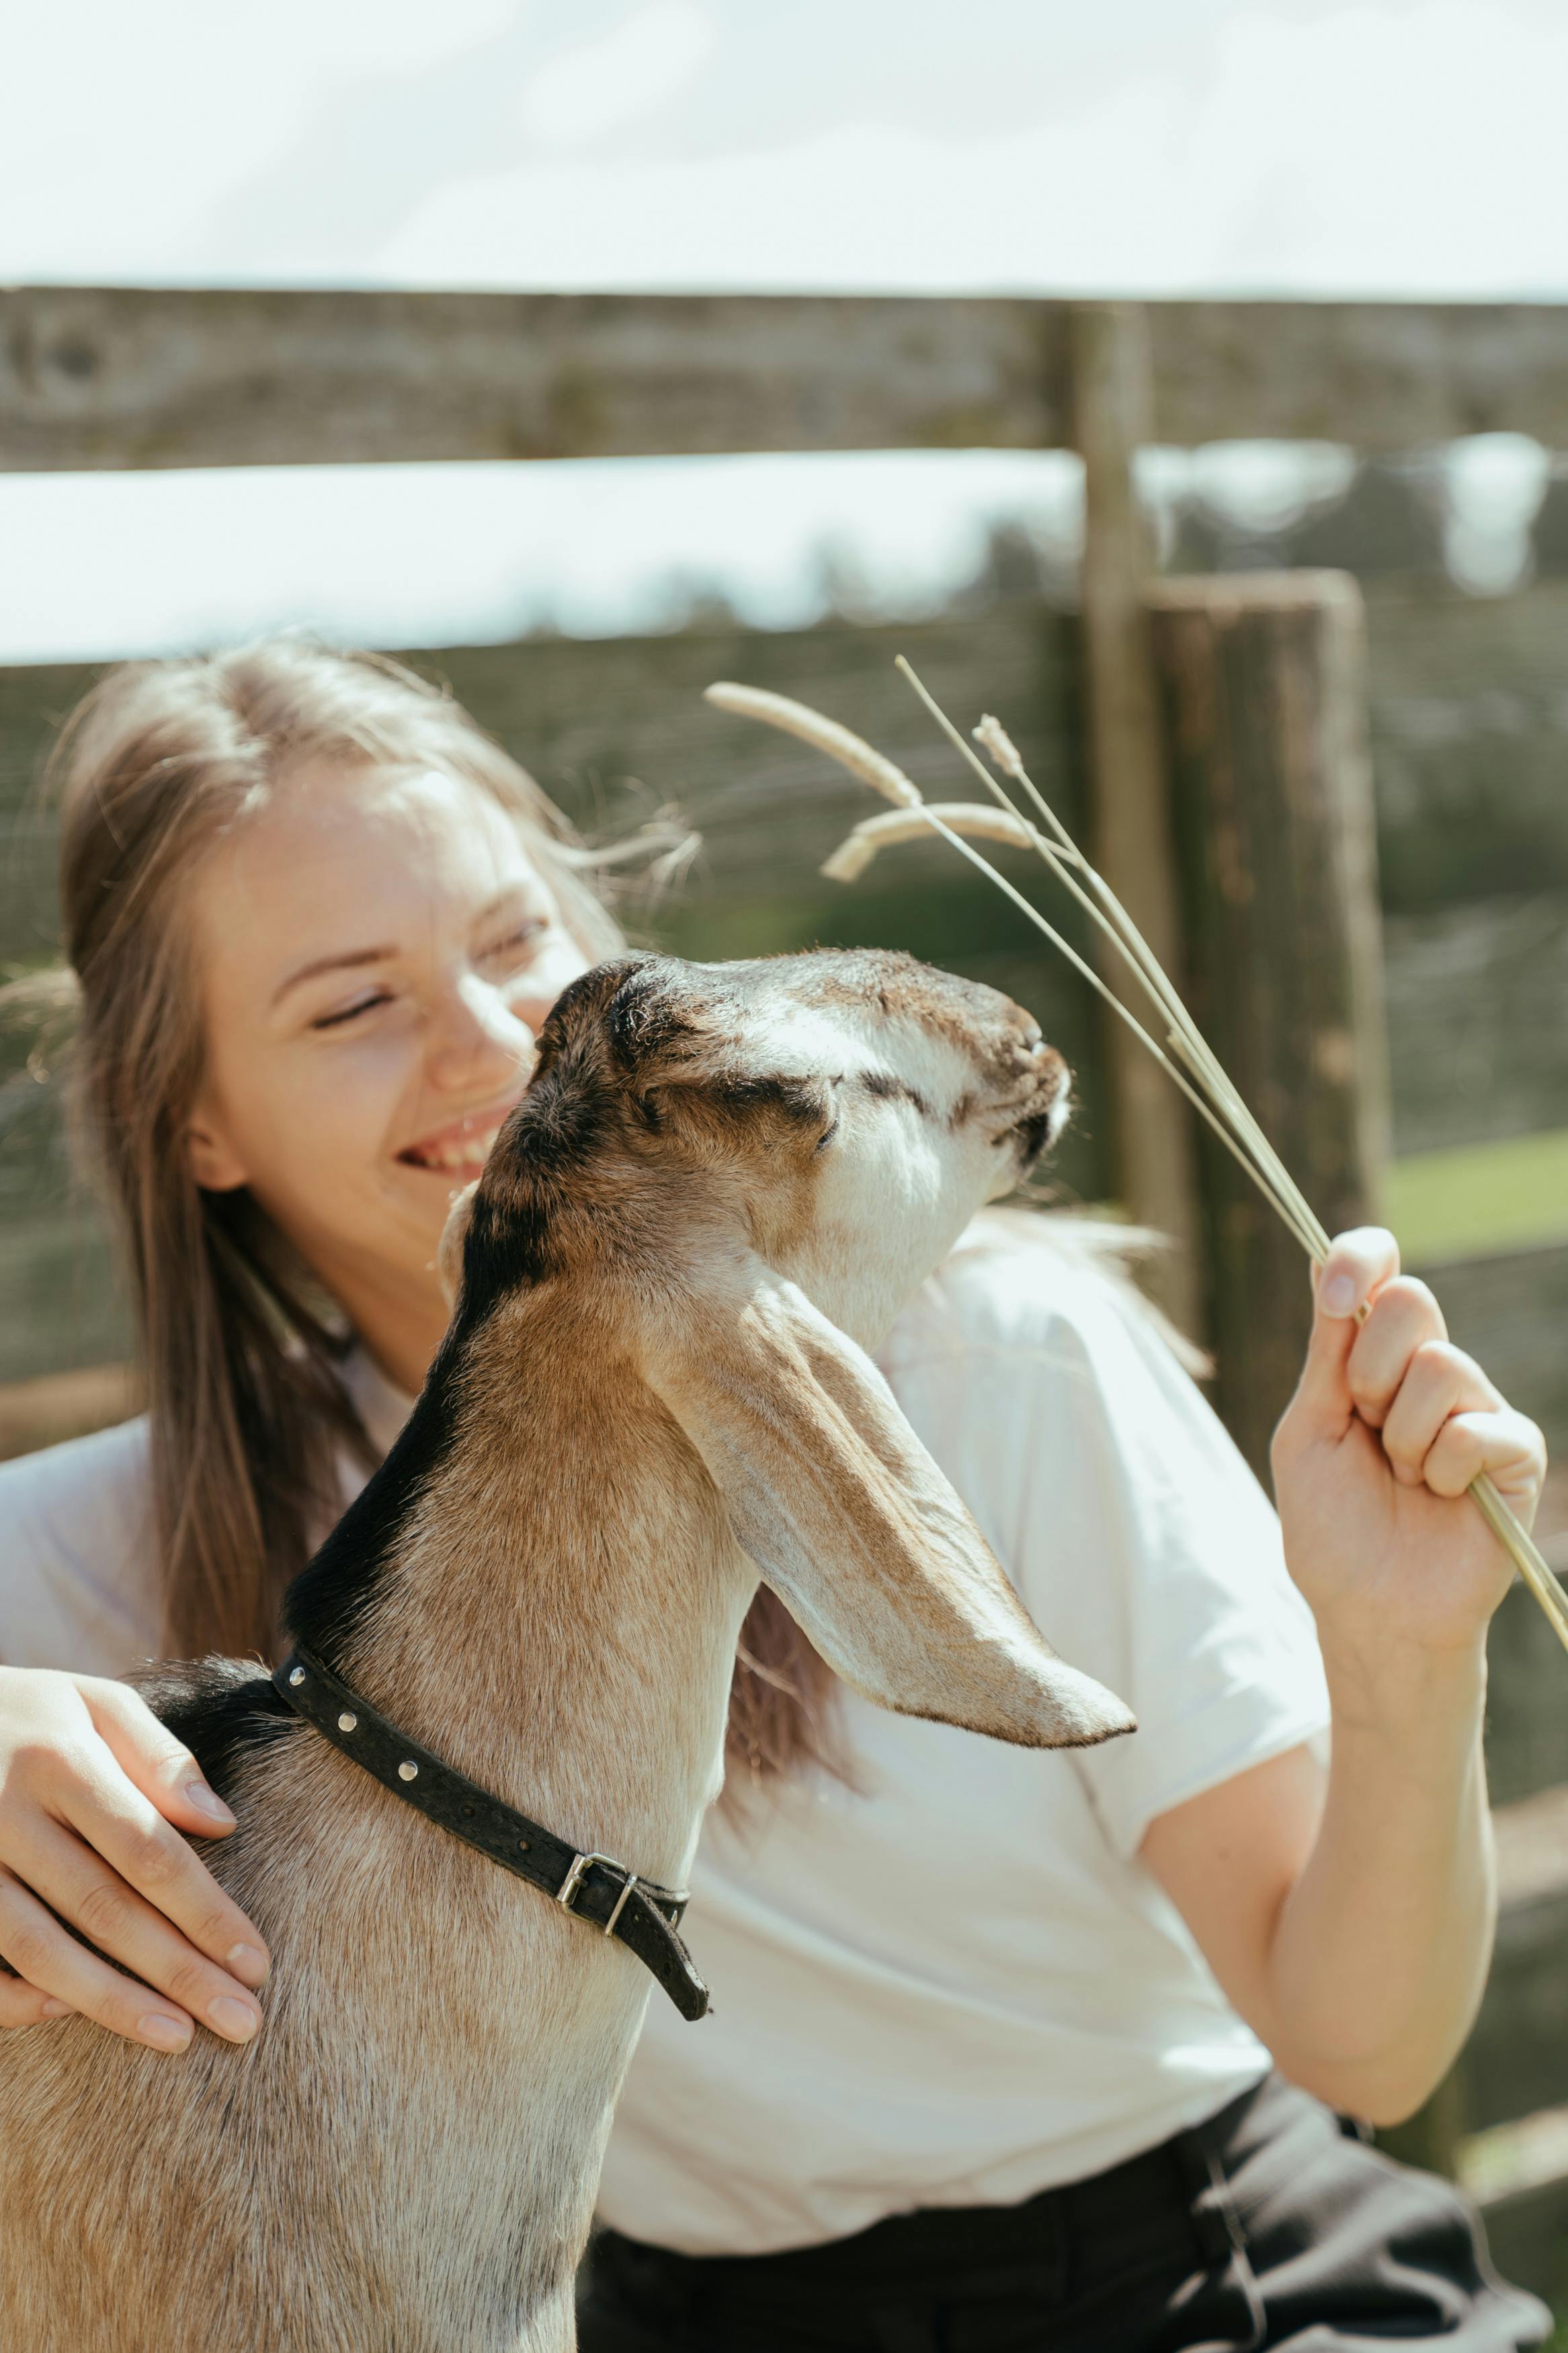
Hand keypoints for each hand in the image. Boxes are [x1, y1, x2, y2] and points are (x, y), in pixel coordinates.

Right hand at [0, 1667, 268, 2050]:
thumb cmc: (29, 1715)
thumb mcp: (94, 1703)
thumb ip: (160, 1757)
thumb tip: (223, 1821)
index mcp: (60, 1760)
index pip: (147, 1850)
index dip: (204, 1911)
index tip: (255, 1960)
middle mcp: (7, 1814)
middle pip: (103, 1908)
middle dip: (177, 1971)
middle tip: (239, 2022)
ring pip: (38, 1948)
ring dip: (110, 2001)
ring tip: (175, 2037)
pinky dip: (17, 1998)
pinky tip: (70, 2017)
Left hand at [1271, 1227, 1544, 1675]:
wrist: (1370, 1609)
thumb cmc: (1334, 1527)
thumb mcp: (1309, 1433)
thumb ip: (1326, 1356)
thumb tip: (1325, 1266)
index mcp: (1375, 1358)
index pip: (1379, 1271)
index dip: (1359, 1258)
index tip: (1332, 1293)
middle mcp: (1432, 1372)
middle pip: (1411, 1302)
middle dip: (1369, 1369)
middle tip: (1364, 1425)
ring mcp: (1479, 1407)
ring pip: (1442, 1365)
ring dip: (1402, 1435)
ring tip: (1403, 1479)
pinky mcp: (1517, 1452)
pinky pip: (1477, 1427)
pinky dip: (1443, 1468)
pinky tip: (1441, 1498)